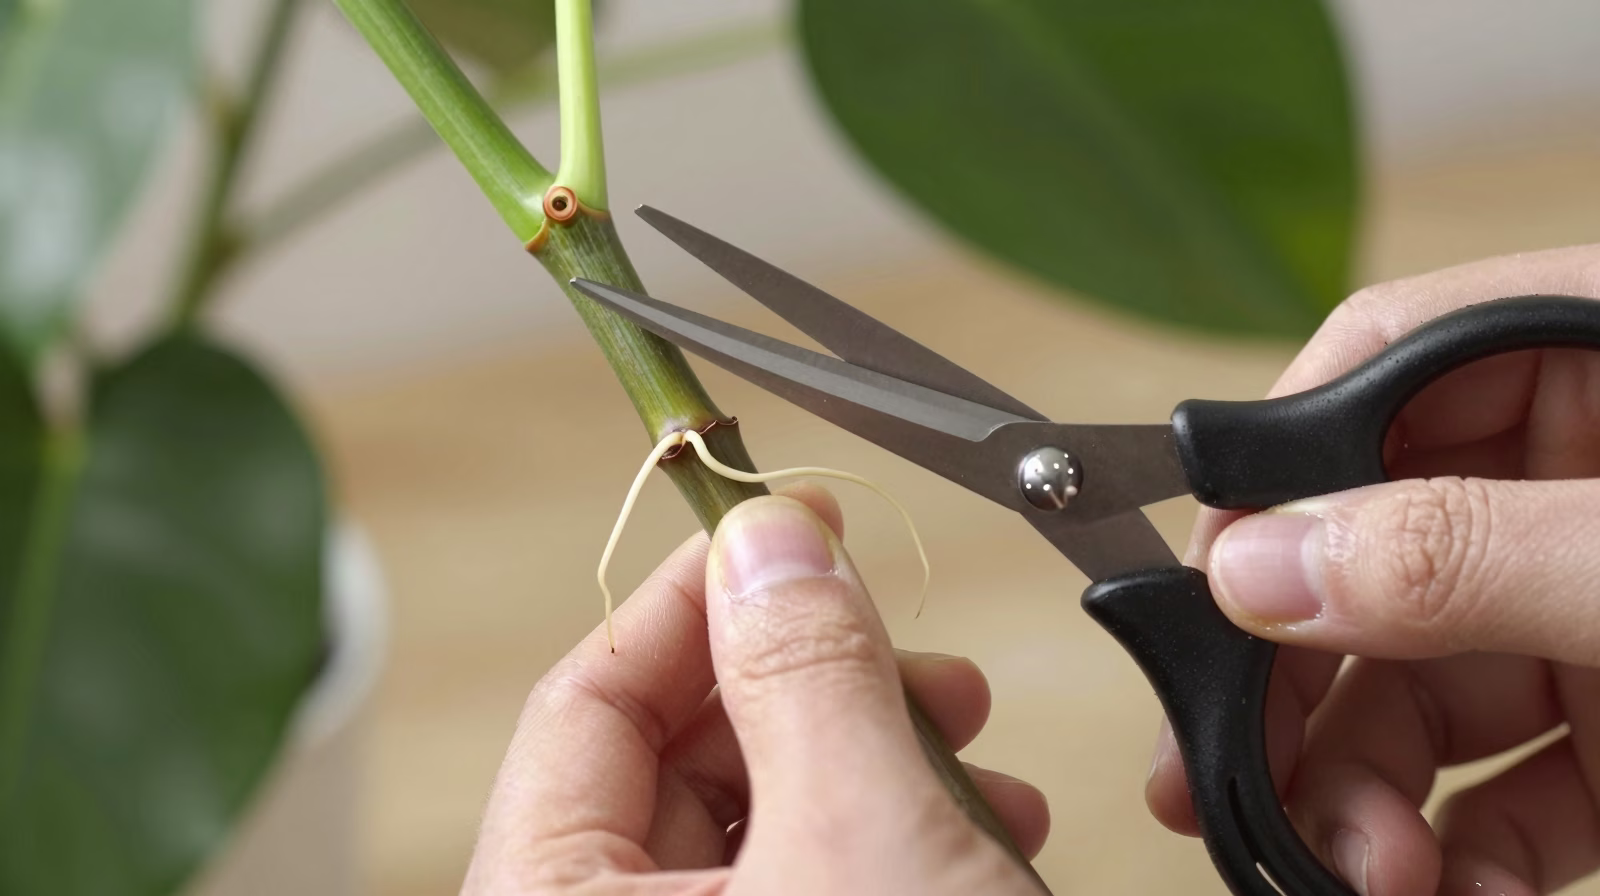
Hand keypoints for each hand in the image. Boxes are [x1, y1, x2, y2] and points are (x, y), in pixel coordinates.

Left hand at [463, 483, 1049, 894]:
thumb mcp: (861, 835)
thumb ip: (805, 672)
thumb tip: (768, 535)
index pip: (585, 704)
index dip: (691, 597)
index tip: (785, 523)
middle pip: (680, 755)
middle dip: (819, 683)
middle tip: (918, 653)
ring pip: (762, 813)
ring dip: (879, 756)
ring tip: (978, 745)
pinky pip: (809, 873)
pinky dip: (893, 833)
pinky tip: (987, 822)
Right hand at [1148, 247, 1599, 894]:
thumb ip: (1462, 553)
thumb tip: (1255, 569)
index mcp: (1581, 361)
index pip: (1373, 375)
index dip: (1265, 478)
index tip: (1203, 592)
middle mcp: (1566, 480)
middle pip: (1364, 563)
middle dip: (1294, 692)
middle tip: (1229, 779)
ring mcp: (1581, 604)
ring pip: (1416, 690)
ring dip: (1363, 792)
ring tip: (1360, 869)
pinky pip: (1506, 783)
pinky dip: (1457, 851)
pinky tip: (1434, 889)